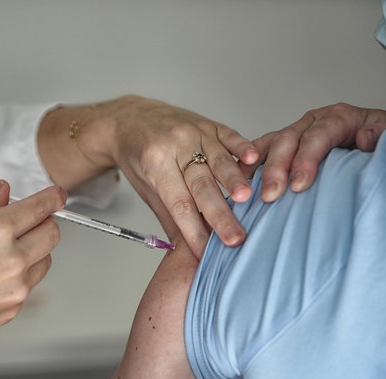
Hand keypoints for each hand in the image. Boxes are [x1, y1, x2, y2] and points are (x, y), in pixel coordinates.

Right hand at [0, 179, 64, 357]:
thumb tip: (3, 192)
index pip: (41, 207)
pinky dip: (23, 274)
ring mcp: (18, 285)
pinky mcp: (16, 306)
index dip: (53, 197)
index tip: (56, 194)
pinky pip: (31, 282)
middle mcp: (13, 258)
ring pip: (46, 258)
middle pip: (53, 232)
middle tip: (26, 222)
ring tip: (3, 253)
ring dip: (35, 250)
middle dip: (44, 223)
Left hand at [99, 96, 258, 257]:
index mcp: (155, 164)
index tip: (206, 254)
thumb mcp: (146, 187)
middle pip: (200, 185)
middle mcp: (176, 146)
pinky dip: (243, 147)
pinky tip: (253, 159)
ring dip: (235, 181)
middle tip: (235, 238)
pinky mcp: (210, 124)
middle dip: (220, 214)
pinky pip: (229, 136)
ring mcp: (195, 132)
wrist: (132, 118)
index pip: (178, 204)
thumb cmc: (139, 156)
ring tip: (249, 200)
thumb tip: (185, 250)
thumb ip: (169, 216)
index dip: (193, 231)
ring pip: (218, 160)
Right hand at [249, 103, 385, 201]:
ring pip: (270, 145)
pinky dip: (247, 167)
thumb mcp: (385, 140)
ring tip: (245, 189)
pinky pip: (261, 154)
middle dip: (277, 168)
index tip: (299, 185)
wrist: (376, 153)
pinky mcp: (285, 149)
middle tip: (270, 195)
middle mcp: (314, 123)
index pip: (319, 134)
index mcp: (341, 119)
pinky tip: (238, 182)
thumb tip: (366, 138)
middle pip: (289, 139)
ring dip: (256, 168)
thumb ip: (379, 138)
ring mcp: (296, 134)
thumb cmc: (378, 150)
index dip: (306, 159)